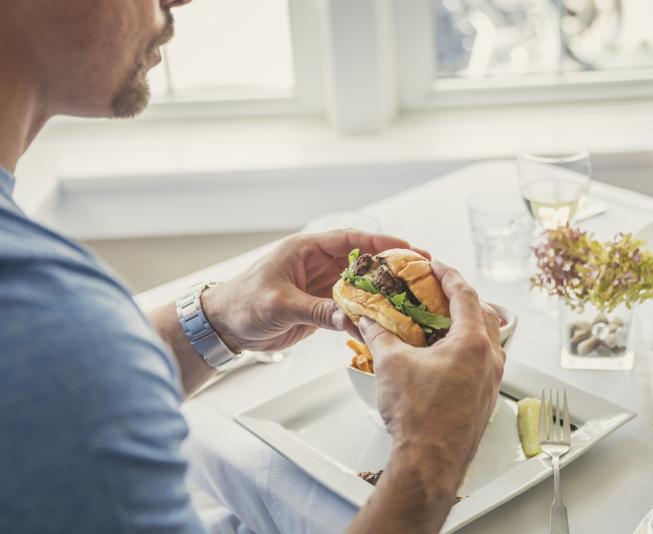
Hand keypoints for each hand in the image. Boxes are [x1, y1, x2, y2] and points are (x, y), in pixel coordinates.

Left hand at [201, 230, 427, 352]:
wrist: (224, 326)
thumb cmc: (243, 305)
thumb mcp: (280, 304)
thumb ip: (317, 311)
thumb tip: (352, 319)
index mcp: (306, 250)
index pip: (351, 240)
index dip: (380, 242)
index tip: (407, 248)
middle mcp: (317, 264)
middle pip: (362, 260)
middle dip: (390, 265)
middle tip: (420, 272)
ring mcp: (321, 285)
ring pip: (360, 284)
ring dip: (382, 290)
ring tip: (411, 295)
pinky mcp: (320, 306)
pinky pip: (351, 305)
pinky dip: (368, 311)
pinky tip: (387, 318)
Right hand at [358, 260, 504, 491]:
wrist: (429, 463)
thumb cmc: (417, 416)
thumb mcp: (390, 364)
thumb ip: (378, 334)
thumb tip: (366, 318)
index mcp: (472, 342)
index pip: (465, 294)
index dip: (448, 274)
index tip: (435, 264)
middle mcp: (490, 359)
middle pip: (483, 313)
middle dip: (461, 297)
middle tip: (440, 289)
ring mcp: (491, 381)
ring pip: (487, 339)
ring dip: (466, 323)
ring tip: (442, 319)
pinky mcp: (485, 398)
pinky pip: (483, 361)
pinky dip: (467, 347)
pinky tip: (445, 354)